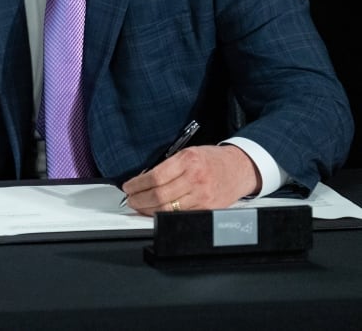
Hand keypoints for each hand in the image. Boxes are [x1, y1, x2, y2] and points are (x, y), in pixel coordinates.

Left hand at [120, 144, 261, 215]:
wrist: (240, 168)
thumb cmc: (212, 159)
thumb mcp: (188, 153)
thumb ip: (168, 166)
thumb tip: (143, 179)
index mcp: (188, 161)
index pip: (155, 177)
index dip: (137, 185)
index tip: (128, 187)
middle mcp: (195, 179)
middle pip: (159, 195)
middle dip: (139, 199)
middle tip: (130, 199)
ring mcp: (203, 196)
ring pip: (168, 209)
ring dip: (148, 209)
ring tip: (139, 206)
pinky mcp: (208, 209)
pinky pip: (181, 215)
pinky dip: (165, 215)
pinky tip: (156, 211)